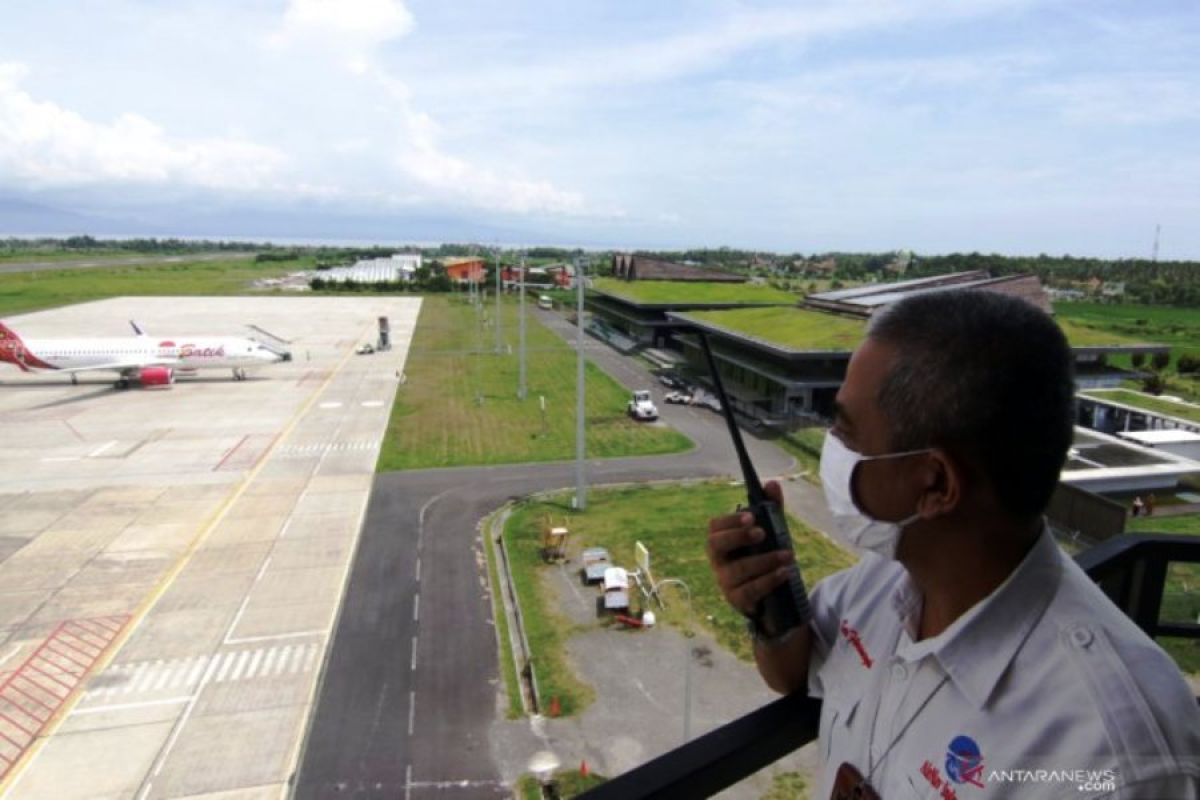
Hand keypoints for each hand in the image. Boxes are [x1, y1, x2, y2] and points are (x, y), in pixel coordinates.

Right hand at [706, 481, 792, 616]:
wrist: (769, 596)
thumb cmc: (762, 557)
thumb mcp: (769, 533)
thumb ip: (771, 509)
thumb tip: (772, 484)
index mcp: (722, 540)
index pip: (715, 526)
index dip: (731, 520)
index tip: (752, 516)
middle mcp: (718, 560)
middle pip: (715, 545)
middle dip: (738, 536)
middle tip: (762, 533)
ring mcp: (725, 581)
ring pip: (738, 570)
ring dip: (764, 560)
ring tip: (787, 555)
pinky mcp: (738, 600)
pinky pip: (750, 590)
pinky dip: (769, 580)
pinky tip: (784, 572)